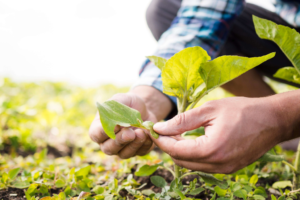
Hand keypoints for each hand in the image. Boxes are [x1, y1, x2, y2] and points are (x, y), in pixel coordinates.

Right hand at [89, 93, 156, 158]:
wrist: (144, 108)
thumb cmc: (128, 103)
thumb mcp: (120, 99)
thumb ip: (114, 108)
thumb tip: (115, 122)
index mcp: (99, 129)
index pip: (96, 135)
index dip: (104, 132)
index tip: (115, 125)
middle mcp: (108, 142)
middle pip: (109, 149)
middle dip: (120, 141)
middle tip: (130, 133)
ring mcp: (122, 149)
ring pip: (124, 154)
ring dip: (133, 144)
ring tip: (141, 132)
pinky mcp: (137, 151)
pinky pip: (140, 152)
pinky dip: (145, 144)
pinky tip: (148, 135)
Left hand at [152, 96, 289, 173]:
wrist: (272, 120)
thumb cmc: (242, 110)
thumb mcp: (209, 110)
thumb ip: (182, 121)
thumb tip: (159, 128)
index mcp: (211, 149)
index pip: (176, 150)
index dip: (161, 140)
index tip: (152, 129)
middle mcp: (217, 165)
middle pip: (181, 160)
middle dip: (168, 146)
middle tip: (162, 130)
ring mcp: (224, 170)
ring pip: (191, 165)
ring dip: (180, 151)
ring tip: (175, 133)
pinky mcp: (228, 169)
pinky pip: (203, 165)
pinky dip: (193, 155)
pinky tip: (191, 140)